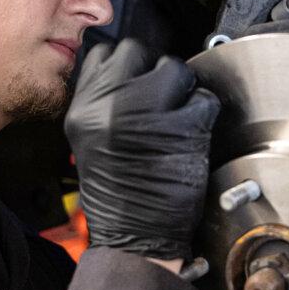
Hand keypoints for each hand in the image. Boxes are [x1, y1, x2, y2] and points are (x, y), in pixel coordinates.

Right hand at [65, 39, 220, 262]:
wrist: (134, 238)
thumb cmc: (118, 193)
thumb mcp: (92, 140)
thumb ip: (104, 101)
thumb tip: (132, 72)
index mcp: (83, 108)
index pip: (106, 54)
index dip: (129, 66)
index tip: (138, 82)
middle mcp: (110, 105)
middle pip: (140, 52)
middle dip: (155, 73)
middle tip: (162, 103)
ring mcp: (146, 114)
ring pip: (176, 70)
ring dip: (183, 92)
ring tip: (177, 121)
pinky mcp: (180, 128)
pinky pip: (204, 100)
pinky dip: (204, 116)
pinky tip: (192, 138)